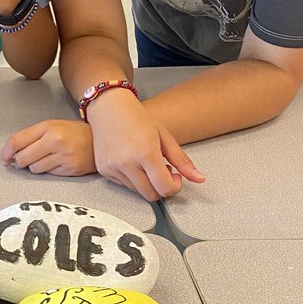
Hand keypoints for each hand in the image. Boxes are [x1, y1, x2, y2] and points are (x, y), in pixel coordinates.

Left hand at [1, 119, 95, 175]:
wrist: (100, 139)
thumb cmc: (73, 133)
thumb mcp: (52, 126)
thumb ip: (31, 136)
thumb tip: (11, 153)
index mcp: (47, 127)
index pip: (16, 141)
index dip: (6, 152)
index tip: (4, 158)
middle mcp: (54, 140)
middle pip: (22, 158)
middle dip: (20, 161)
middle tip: (24, 159)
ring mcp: (63, 155)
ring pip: (34, 169)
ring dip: (35, 166)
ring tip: (46, 158)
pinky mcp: (70, 168)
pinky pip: (48, 173)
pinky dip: (48, 170)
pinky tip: (56, 162)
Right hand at [85, 94, 205, 199]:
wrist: (109, 108)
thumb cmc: (136, 118)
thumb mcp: (165, 136)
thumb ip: (182, 160)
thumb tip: (199, 178)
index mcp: (145, 152)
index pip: (164, 188)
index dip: (174, 187)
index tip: (175, 177)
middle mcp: (126, 162)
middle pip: (151, 195)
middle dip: (160, 187)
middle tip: (162, 170)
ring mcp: (112, 167)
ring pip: (137, 191)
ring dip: (146, 183)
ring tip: (145, 164)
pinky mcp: (103, 170)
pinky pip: (123, 185)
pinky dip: (131, 179)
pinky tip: (131, 162)